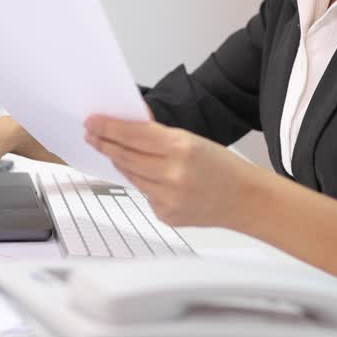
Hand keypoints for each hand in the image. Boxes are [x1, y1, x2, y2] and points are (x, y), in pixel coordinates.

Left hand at [84, 113, 267, 228]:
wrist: (245, 199)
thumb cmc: (222, 167)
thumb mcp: (192, 140)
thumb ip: (159, 136)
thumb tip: (128, 127)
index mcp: (181, 148)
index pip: (134, 134)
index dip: (109, 127)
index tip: (92, 122)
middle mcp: (172, 174)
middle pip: (126, 157)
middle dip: (105, 144)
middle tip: (91, 135)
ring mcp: (168, 198)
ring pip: (131, 176)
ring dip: (120, 163)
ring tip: (112, 151)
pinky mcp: (166, 215)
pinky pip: (144, 195)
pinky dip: (142, 184)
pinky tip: (151, 177)